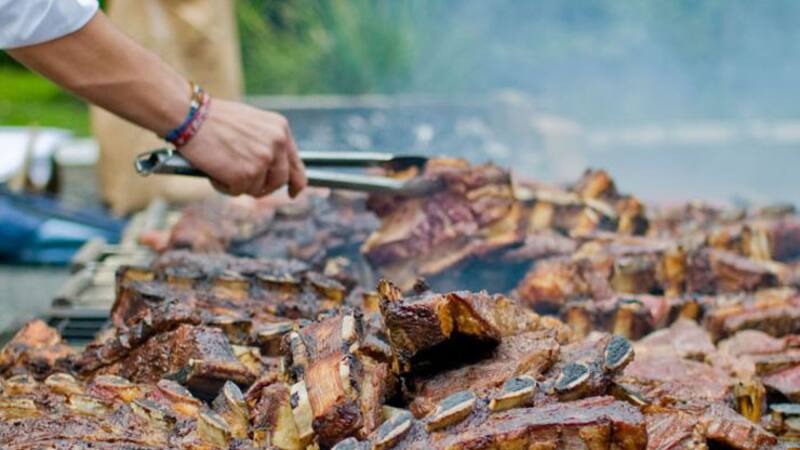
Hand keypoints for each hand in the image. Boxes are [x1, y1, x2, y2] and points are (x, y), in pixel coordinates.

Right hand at [179, 99, 306, 196]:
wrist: (189, 115)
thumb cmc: (213, 118)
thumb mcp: (251, 124)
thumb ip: (265, 143)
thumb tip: (269, 169)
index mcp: (280, 129)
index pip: (296, 163)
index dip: (296, 182)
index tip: (293, 192)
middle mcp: (277, 144)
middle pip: (279, 181)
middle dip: (262, 186)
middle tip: (243, 182)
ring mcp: (263, 160)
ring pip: (257, 188)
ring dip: (239, 184)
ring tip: (221, 166)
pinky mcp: (246, 175)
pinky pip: (237, 192)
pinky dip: (223, 186)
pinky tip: (213, 169)